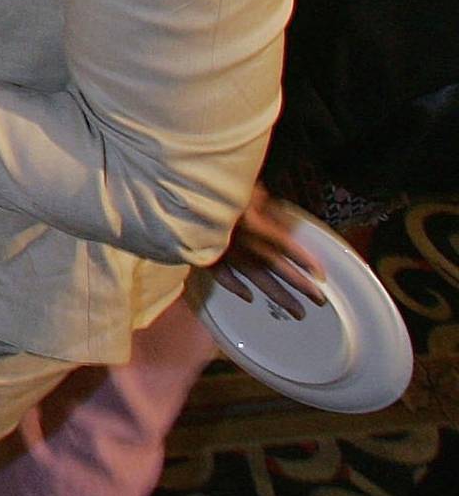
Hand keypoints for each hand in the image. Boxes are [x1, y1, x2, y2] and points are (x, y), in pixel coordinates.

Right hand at [212, 185, 329, 315]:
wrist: (174, 192)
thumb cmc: (210, 183)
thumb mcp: (242, 185)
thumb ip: (262, 200)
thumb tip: (279, 213)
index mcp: (252, 224)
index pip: (284, 245)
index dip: (304, 259)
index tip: (320, 273)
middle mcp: (242, 243)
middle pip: (275, 267)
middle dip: (299, 284)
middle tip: (319, 301)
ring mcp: (223, 252)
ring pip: (255, 278)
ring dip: (277, 295)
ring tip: (297, 311)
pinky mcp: (204, 256)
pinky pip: (222, 276)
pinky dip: (235, 287)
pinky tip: (248, 297)